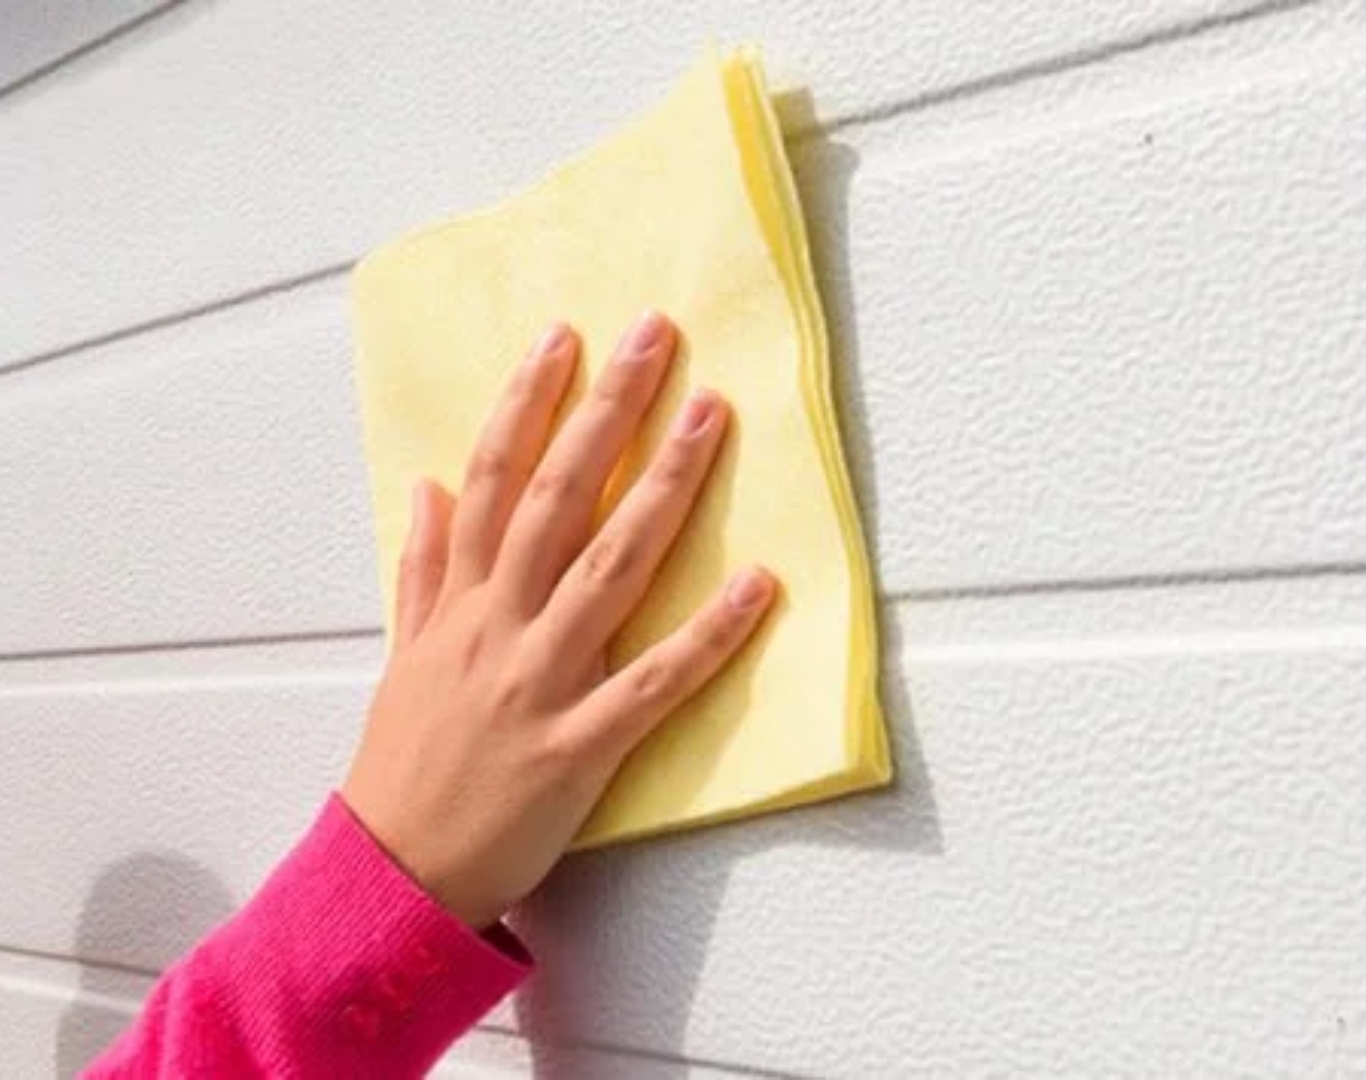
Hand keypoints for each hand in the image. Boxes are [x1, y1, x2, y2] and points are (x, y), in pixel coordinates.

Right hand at [342, 312, 775, 926]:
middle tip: (656, 336)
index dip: (528, 402)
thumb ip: (420, 568)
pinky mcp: (579, 746)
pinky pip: (654, 683)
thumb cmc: (405, 764)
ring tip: (710, 417)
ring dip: (664, 488)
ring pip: (609, 567)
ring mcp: (539, 682)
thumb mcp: (402, 655)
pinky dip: (709, 635)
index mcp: (458, 601)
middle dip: (607, 411)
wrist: (392, 873)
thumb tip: (430, 486)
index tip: (565, 337)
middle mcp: (497, 626)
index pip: (494, 477)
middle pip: (557, 497)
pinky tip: (760, 585)